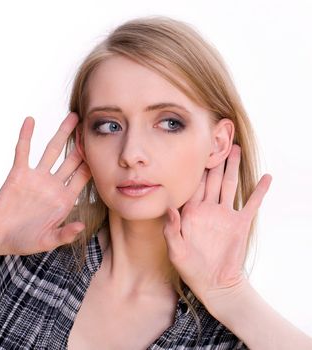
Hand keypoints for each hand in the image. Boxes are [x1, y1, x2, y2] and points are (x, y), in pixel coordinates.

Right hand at [0, 112, 90, 254]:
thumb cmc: (25, 240)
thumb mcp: (47, 240)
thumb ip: (64, 234)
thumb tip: (81, 227)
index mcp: (65, 198)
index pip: (84, 176)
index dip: (93, 163)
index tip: (104, 149)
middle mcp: (54, 184)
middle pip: (72, 159)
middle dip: (83, 144)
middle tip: (93, 126)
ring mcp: (37, 177)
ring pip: (52, 150)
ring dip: (62, 134)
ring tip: (72, 117)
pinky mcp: (18, 173)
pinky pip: (23, 151)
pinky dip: (26, 136)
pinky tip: (31, 121)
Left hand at [162, 144, 271, 306]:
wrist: (214, 283)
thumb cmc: (191, 268)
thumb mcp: (176, 250)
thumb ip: (172, 229)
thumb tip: (169, 206)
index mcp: (191, 212)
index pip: (193, 184)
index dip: (194, 167)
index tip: (194, 149)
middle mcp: (208, 208)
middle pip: (212, 178)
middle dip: (214, 160)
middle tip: (216, 139)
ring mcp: (225, 214)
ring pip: (229, 184)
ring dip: (232, 167)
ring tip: (235, 148)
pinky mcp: (240, 223)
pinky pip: (252, 203)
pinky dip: (259, 190)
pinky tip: (266, 177)